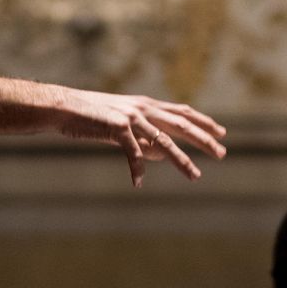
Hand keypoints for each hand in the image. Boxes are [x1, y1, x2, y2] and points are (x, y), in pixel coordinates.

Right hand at [54, 86, 226, 186]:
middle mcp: (143, 108)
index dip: (203, 122)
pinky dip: (137, 168)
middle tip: (222, 153)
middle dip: (204, 139)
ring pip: (163, 140)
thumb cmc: (92, 116)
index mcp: (146, 104)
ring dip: (181, 160)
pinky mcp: (116, 127)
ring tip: (195, 176)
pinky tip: (139, 183)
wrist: (64, 106)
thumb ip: (144, 136)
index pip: (182, 112)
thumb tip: (163, 154)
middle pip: (181, 124)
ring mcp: (131, 117)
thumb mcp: (123, 123)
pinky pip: (131, 151)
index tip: (221, 132)